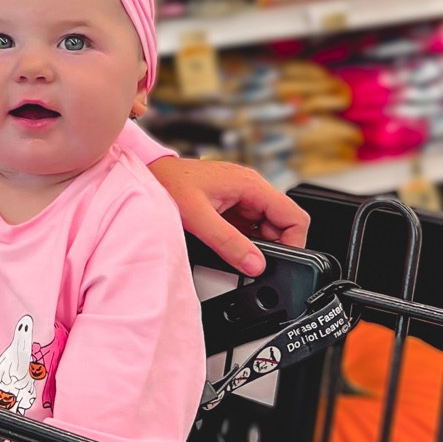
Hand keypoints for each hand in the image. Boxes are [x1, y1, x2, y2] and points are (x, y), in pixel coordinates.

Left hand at [148, 156, 309, 276]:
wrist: (147, 177)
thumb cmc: (167, 185)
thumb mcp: (198, 218)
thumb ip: (228, 242)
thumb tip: (255, 264)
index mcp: (251, 185)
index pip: (294, 216)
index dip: (295, 243)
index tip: (284, 263)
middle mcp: (251, 189)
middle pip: (282, 224)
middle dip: (274, 247)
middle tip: (253, 264)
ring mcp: (241, 198)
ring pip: (266, 228)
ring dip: (257, 246)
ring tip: (236, 255)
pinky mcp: (231, 206)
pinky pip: (249, 228)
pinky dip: (244, 242)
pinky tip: (229, 248)